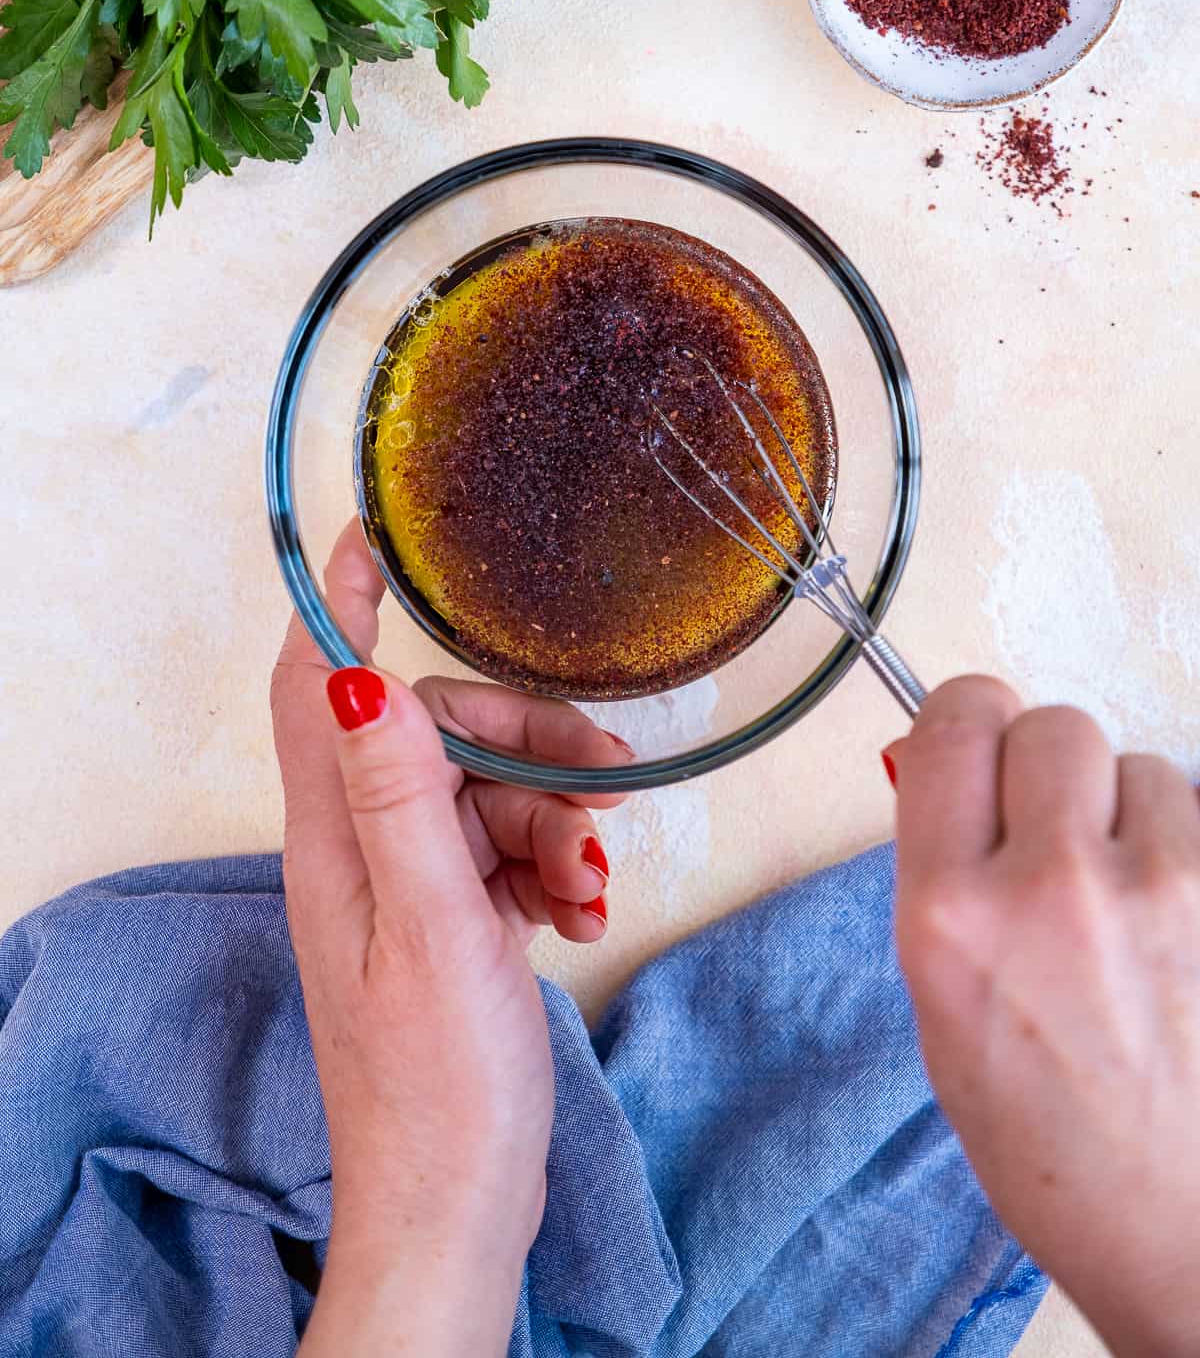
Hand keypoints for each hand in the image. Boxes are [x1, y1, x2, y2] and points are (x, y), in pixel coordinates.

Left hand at [271, 522, 626, 1356]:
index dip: (337, 610)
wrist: (461, 1208)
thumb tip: (361, 679)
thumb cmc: (439, 1083)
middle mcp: (364, 848)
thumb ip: (403, 799)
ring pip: (489, 793)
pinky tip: (584, 915)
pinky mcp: (453, 918)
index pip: (315, 691)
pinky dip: (555, 868)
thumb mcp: (431, 926)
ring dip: (557, 825)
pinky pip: (509, 851)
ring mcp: (410, 885)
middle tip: (601, 800)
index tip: (377, 545)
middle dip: (525, 749)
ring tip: (594, 893)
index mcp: (335, 839)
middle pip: (438, 736)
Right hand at [891, 677, 1199, 1357]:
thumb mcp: (944, 1014)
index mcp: (952, 916)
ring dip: (1126, 812)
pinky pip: (1199, 818)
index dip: (967, 722)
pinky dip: (1184, 851)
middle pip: (1052, 726)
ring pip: (1138, 765)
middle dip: (1046, 766)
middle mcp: (1051, 887)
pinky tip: (1174, 927)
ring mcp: (1159, 890)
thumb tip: (950, 774)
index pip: (956, 722)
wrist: (1180, 1238)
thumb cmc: (1054, 1151)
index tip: (975, 744)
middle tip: (1050, 828)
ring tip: (1125, 901)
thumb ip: (944, 879)